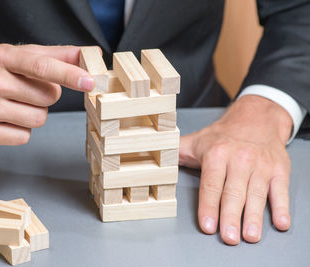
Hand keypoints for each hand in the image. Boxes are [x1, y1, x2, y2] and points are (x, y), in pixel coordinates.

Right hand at [0, 44, 94, 144]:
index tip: (89, 82)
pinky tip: (6, 118)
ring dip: (35, 113)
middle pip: (48, 98)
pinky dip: (21, 129)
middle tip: (28, 90)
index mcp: (2, 58)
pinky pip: (24, 137)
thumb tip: (89, 55)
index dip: (69, 75)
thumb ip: (56, 55)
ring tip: (16, 103)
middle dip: (47, 95)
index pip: (42, 67)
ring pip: (39, 119)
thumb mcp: (19, 55)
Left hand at [179, 95, 292, 244]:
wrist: (257, 118)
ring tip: (250, 236)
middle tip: (229, 237)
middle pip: (233, 193)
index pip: (211, 184)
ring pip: (256, 194)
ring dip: (254, 217)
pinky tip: (280, 222)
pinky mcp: (279, 170)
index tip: (207, 225)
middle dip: (230, 217)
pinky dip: (281, 207)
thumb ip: (176, 153)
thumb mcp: (196, 140)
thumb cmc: (223, 135)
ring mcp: (261, 165)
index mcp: (217, 154)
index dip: (208, 206)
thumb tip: (153, 161)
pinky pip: (280, 190)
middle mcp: (240, 159)